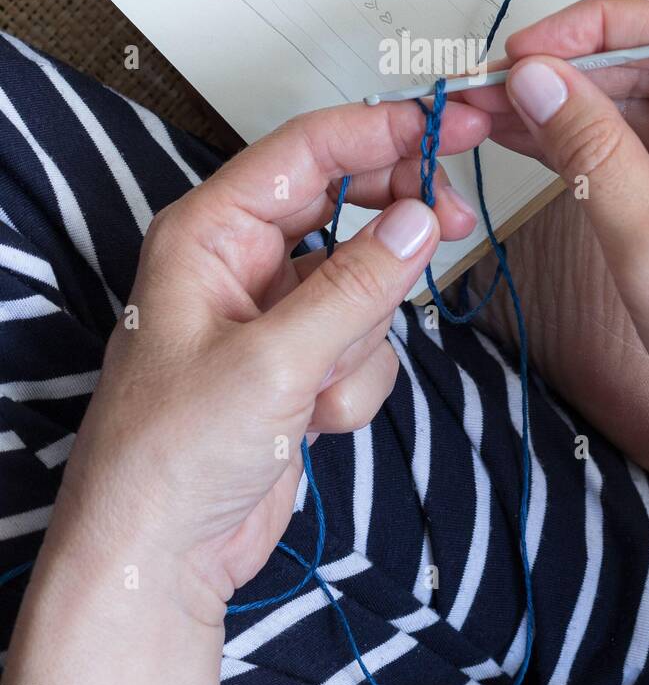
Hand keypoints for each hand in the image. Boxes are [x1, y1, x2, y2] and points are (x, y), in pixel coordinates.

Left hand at [5, 97, 486, 684]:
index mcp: (210, 232)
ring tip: (317, 388)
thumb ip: (356, 286)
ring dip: (361, 339)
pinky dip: (354, 384)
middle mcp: (241, 261)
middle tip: (453, 224)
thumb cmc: (170, 456)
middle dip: (393, 231)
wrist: (159, 559)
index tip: (452, 124)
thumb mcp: (271, 362)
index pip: (309, 151)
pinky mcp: (299, 363)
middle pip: (347, 206)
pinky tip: (314, 422)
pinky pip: (364, 343)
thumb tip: (419, 221)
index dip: (384, 129)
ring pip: (366, 283)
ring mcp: (274, 314)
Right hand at [470, 0, 648, 482]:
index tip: (532, 48)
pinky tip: (522, 133)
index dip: (600, 30)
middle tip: (494, 81)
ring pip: (636, 102)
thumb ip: (590, 149)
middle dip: (570, 71)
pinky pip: (633, 143)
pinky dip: (578, 141)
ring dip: (564, 105)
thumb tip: (538, 79)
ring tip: (491, 106)